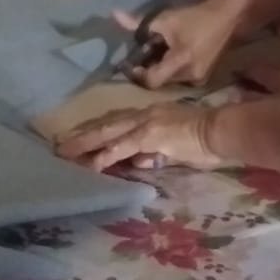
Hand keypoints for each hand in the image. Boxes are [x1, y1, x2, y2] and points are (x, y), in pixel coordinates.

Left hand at [54, 103, 224, 172]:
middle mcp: (145, 115)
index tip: (78, 138)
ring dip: (86, 143)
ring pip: (108, 132)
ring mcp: (146, 124)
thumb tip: (138, 161)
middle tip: (59, 144)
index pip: (117, 123)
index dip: (97, 130)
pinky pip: (123, 146)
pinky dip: (107, 155)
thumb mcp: (175, 147)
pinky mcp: (151, 135)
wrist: (220, 130)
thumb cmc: (205, 139)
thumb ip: (155, 152)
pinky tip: (93, 163)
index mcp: (151, 117)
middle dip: (82, 135)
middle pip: (106, 125)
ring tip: (65, 151)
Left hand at [116, 0, 248, 87]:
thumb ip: (138, 23)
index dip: (137, 74)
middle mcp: (190, 75)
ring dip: (161, 69)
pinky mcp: (204, 76)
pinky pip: (181, 77)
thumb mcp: (166, 18)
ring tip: (157, 53)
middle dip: (148, 69)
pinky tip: (173, 54)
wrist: (230, 15)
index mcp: (180, 62)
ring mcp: (199, 78)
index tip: (129, 62)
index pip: (152, 81)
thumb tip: (114, 15)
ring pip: (170, 80)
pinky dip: (173, 68)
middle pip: (160, 81)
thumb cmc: (196, 16)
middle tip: (142, 55)